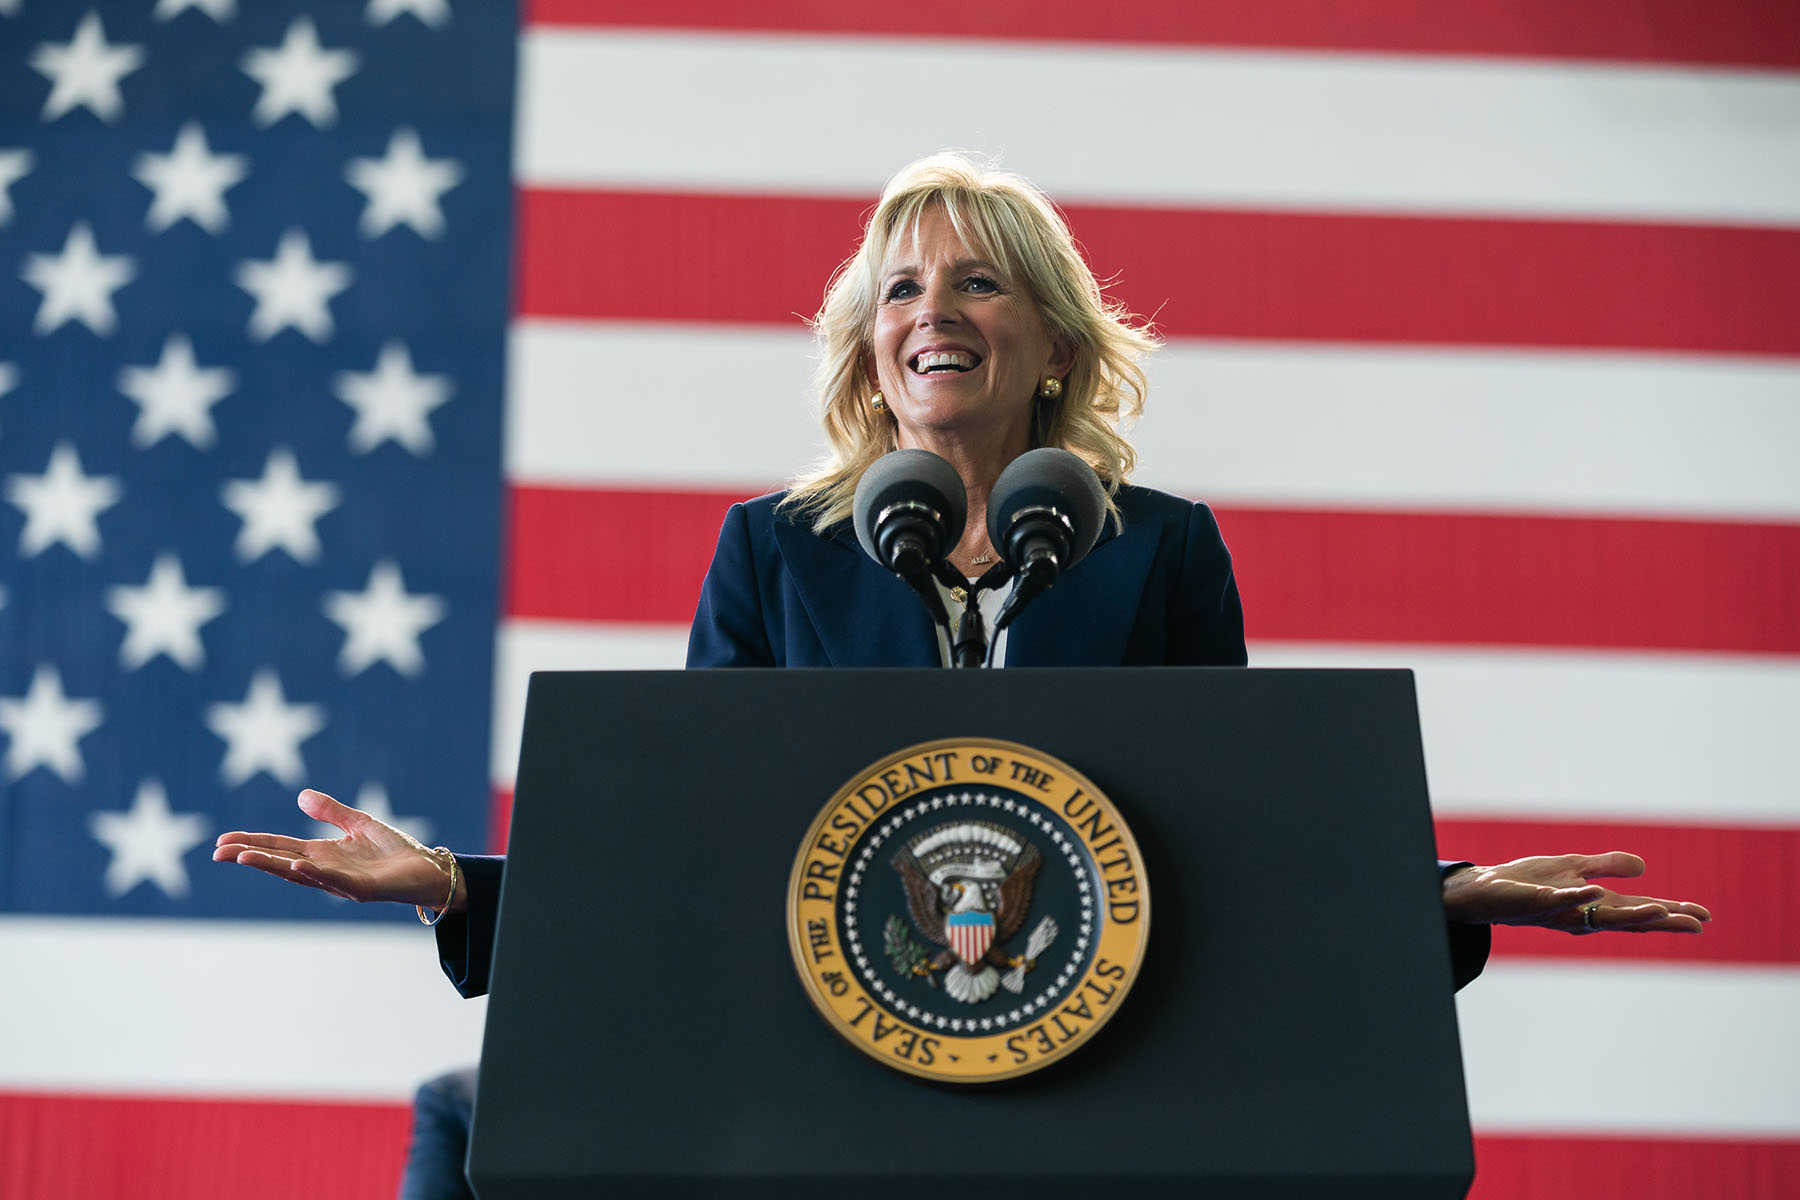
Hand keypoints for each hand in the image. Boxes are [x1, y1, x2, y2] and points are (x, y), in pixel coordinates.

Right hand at [214, 789, 462, 911]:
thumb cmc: (395, 851)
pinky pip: (334, 881)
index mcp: (322, 854)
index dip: (253, 844)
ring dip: (272, 866)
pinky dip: (315, 873)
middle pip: (280, 862)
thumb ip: (331, 811)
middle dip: (250, 857)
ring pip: (300, 875)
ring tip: (245, 857)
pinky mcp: (362, 888)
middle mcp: (325, 870)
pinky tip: (297, 866)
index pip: (280, 848)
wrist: (427, 869)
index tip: (223, 841)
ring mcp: (341, 881)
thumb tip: (300, 796)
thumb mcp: (359, 823)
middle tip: (218, 852)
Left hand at [1441, 851, 1709, 933]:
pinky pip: (1559, 900)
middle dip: (1662, 920)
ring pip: (1599, 916)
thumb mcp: (1574, 867)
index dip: (1671, 913)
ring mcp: (1560, 910)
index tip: (1704, 918)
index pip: (1638, 910)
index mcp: (1594, 905)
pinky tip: (1593, 891)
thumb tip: (1645, 867)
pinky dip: (1577, 898)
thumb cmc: (1528, 881)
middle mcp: (1582, 914)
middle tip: (1697, 923)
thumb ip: (1607, 866)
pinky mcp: (1535, 901)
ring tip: (1660, 910)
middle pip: (1629, 919)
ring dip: (1629, 914)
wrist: (1485, 890)